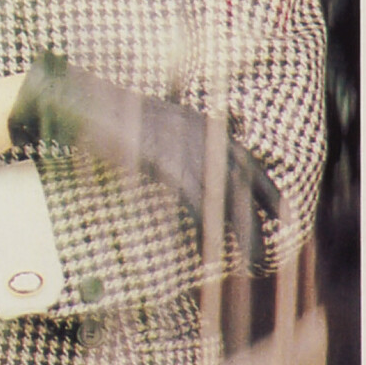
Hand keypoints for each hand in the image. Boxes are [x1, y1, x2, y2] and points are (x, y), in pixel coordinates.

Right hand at [8, 53, 282, 271]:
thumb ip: (176, 138)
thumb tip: (191, 156)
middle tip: (275, 246)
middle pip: (245, 179)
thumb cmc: (109, 117)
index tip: (283, 215)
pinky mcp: (166, 161)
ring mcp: (185, 147)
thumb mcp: (153, 124)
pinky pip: (195, 200)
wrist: (82, 103)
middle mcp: (201, 134)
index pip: (247, 160)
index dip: (266, 189)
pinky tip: (210, 250)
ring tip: (255, 262)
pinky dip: (205, 227)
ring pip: (225, 197)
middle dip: (264, 213)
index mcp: (202, 126)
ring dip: (243, 233)